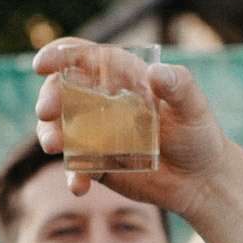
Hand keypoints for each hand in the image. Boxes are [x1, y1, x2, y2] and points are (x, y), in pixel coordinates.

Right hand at [33, 41, 228, 214]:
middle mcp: (102, 101)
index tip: (42, 64)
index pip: (85, 57)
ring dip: (49, 134)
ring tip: (54, 147)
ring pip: (59, 128)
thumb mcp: (195, 108)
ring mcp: (95, 133)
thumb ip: (180, 87)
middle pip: (63, 91)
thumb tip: (156, 72)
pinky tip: (79, 187)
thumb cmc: (199, 134)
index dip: (60, 55)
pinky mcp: (94, 162)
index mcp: (123, 78)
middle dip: (49, 97)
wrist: (200, 179)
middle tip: (46, 112)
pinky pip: (74, 167)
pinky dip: (72, 176)